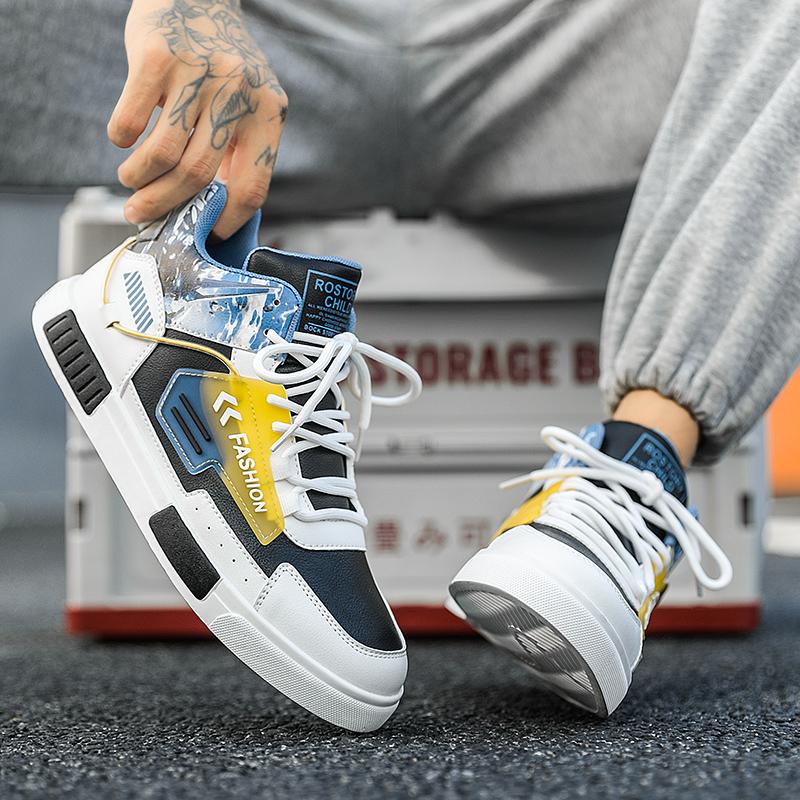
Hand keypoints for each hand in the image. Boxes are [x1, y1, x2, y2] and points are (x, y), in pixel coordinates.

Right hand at [108, 0, 286, 238]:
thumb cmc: (221, 64)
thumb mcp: (250, 102)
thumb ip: (240, 150)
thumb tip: (212, 214)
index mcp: (270, 113)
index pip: (252, 187)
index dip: (226, 220)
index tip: (204, 235)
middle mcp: (239, 93)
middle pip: (198, 174)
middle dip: (165, 205)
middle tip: (140, 215)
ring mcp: (199, 72)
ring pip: (163, 153)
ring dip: (139, 179)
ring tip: (130, 182)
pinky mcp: (158, 55)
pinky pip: (131, 119)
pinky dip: (121, 140)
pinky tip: (123, 142)